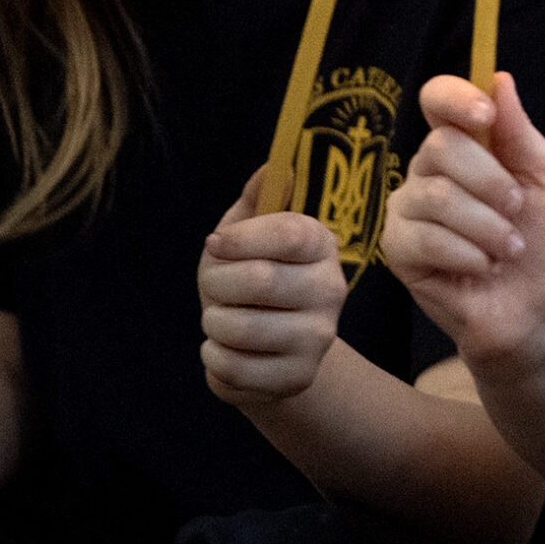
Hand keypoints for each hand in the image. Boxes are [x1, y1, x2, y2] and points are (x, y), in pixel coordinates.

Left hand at [198, 167, 347, 404]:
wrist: (272, 353)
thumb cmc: (253, 284)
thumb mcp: (249, 237)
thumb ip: (257, 199)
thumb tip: (272, 166)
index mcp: (321, 246)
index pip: (290, 232)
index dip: (243, 237)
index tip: (216, 244)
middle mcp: (331, 289)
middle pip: (260, 280)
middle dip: (216, 285)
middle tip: (216, 290)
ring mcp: (319, 337)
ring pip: (240, 328)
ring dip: (213, 324)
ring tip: (224, 322)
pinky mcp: (298, 377)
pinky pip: (233, 368)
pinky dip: (214, 359)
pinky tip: (228, 352)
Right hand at [379, 73, 544, 379]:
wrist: (538, 310)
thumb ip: (520, 133)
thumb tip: (499, 78)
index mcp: (466, 146)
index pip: (437, 99)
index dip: (455, 97)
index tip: (485, 115)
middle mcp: (428, 171)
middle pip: (440, 147)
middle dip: (492, 181)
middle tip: (516, 211)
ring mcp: (407, 210)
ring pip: (435, 195)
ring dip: (487, 227)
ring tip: (509, 249)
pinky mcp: (397, 250)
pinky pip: (424, 238)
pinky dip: (468, 254)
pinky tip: (483, 268)